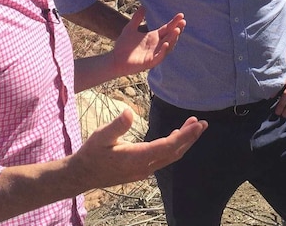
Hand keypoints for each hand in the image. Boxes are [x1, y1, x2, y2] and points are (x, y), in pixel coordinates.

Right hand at [70, 108, 206, 187]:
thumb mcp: (100, 136)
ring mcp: (145, 169)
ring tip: (194, 126)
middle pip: (174, 152)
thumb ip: (116, 126)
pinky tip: (176, 135)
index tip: (197, 125)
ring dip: (184, 141)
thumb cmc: (91, 154)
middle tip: (202, 123)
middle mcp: (145, 166)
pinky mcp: (142, 168)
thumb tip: (130, 111)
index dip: (184, 136)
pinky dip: (174, 146)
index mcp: (137, 157)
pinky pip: (164, 158)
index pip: (167, 147)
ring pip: (170, 156)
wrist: (83, 175)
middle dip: (190, 138)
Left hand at [112, 7, 184, 76]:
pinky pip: (159, 57)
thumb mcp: (130, 28)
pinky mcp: (150, 62)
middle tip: (183, 22)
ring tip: (177, 30)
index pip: (167, 29)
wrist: (115, 59)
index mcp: (154, 37)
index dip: (174, 22)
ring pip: (167, 46)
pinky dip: (163, 51)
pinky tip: (165, 43)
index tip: (181, 15)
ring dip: (172, 39)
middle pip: (170, 36)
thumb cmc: (123, 45)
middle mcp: (156, 45)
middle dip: (177, 29)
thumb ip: (137, 18)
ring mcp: (154, 54)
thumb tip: (143, 6)